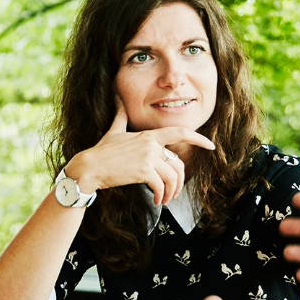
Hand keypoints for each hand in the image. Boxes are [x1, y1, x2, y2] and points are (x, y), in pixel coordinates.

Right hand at [69, 100, 214, 204]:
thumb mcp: (113, 130)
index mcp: (148, 135)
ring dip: (171, 192)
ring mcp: (148, 157)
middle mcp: (151, 144)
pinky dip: (161, 196)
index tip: (211, 146)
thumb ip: (120, 115)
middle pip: (178, 164)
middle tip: (173, 193)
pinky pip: (161, 186)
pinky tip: (156, 201)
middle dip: (180, 182)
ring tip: (164, 200)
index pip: (179, 133)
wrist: (89, 167)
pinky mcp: (144, 171)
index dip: (198, 138)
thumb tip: (117, 98)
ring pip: (172, 177)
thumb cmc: (101, 151)